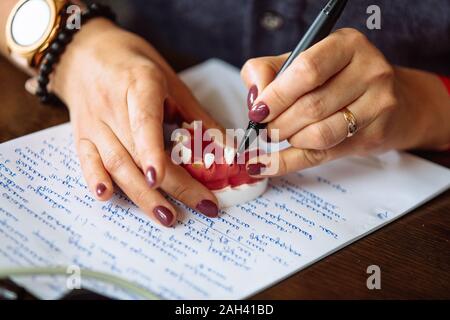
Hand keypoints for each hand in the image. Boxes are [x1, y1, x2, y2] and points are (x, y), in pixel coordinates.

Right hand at [51, 18, 222, 225]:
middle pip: (138, 153)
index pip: (144, 123)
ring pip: (115, 163)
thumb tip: (227, 151)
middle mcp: (111, 106)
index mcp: (138, 86)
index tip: (162, 178)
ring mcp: (93, 123)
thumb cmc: (135, 65)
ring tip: (167, 217)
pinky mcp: (81, 136)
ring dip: (141, 195)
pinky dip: (96, 180)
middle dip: (171, 185)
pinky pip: (86, 161)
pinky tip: (106, 197)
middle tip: (203, 206)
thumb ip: (198, 117)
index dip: (152, 152)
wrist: (86, 52)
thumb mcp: (172, 82)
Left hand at [241, 28, 449, 176]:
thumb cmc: (336, 78)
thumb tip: (255, 99)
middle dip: (278, 123)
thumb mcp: (300, 61)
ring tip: (279, 136)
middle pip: (311, 106)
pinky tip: (265, 166)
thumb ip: (267, 71)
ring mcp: (377, 105)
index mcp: (346, 45)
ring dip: (289, 140)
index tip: (258, 111)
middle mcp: (369, 71)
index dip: (276, 95)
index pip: (307, 70)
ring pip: (319, 134)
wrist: (390, 101)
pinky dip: (288, 162)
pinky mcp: (374, 135)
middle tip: (264, 129)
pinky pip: (323, 155)